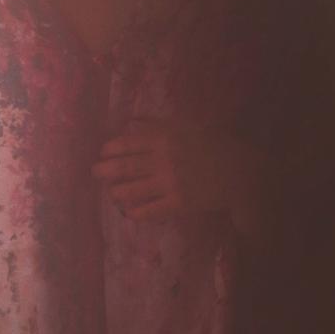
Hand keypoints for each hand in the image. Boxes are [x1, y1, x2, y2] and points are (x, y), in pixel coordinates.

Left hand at [91, 115, 257, 222]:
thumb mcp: (186, 124)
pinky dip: (135, 212)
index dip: (110, 149)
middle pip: (124, 167)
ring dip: (116, 192)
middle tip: (95, 173)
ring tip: (110, 192)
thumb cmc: (213, 144)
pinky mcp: (178, 204)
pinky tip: (128, 211)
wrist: (239, 172)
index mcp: (165, 137)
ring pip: (132, 190)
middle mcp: (163, 159)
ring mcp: (169, 183)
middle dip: (104, 171)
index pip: (127, 143)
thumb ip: (158, 123)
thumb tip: (132, 121)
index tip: (103, 152)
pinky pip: (149, 210)